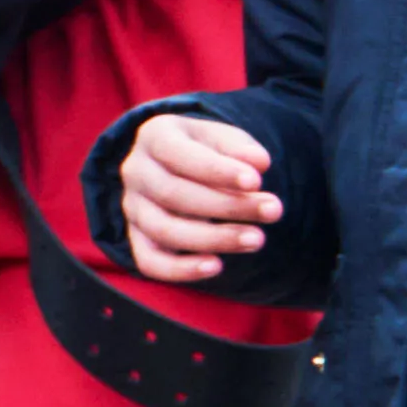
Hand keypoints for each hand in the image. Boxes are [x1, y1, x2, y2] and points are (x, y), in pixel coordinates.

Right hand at [115, 110, 284, 287]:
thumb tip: (259, 163)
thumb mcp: (223, 138)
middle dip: (227, 206)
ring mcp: (132, 208)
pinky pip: (150, 262)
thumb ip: (239, 147)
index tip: (256, 182)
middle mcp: (136, 172)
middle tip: (274, 210)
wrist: (179, 168)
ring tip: (257, 239)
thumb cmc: (207, 150)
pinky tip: (217, 266)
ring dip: (213, 238)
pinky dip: (181, 269)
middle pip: (174, 194)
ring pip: (164, 230)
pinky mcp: (137, 239)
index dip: (217, 170)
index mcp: (154, 137)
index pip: (180, 155)